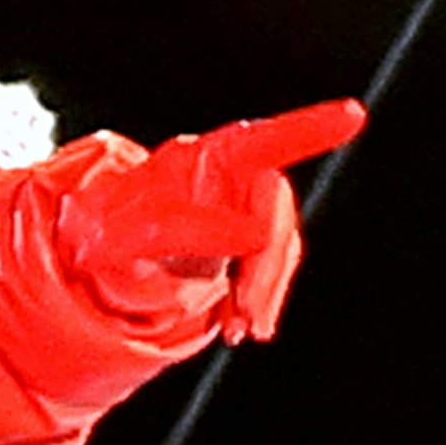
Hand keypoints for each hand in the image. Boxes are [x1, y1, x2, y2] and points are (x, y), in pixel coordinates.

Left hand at [53, 99, 366, 341]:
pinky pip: (270, 270)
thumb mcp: (123, 235)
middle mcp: (228, 178)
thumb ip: (180, 229)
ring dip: (265, 291)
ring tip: (240, 329)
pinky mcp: (244, 245)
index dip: (308, 129)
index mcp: (201, 161)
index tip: (354, 115)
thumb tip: (253, 236)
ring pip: (279, 246)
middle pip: (275, 210)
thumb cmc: (101, 236)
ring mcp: (240, 210)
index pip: (261, 142)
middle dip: (267, 265)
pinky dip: (261, 301)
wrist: (91, 264)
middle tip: (247, 314)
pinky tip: (241, 326)